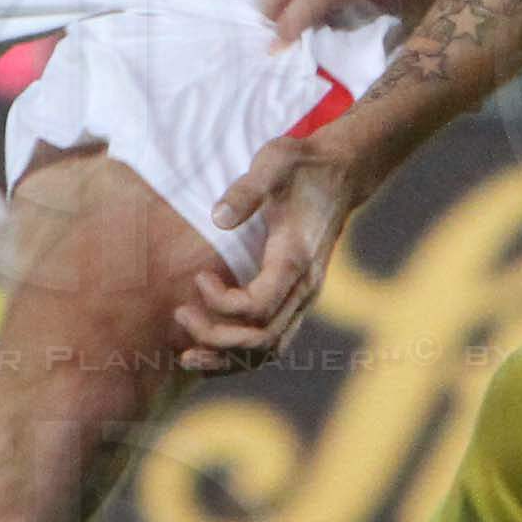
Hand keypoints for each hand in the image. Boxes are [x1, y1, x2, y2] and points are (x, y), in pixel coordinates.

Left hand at [178, 128, 371, 363]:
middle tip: (180, 314)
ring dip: (227, 359)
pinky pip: (273, 343)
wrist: (340, 174)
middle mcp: (305, 286)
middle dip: (216, 337)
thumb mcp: (275, 162)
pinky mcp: (298, 299)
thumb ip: (247, 189)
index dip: (221, 303)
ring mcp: (305, 297)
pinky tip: (210, 352)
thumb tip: (218, 219)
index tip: (199, 276)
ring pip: (270, 350)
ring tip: (186, 355)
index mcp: (296, 258)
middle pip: (262, 339)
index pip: (258, 306)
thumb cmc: (302, 167)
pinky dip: (242, 356)